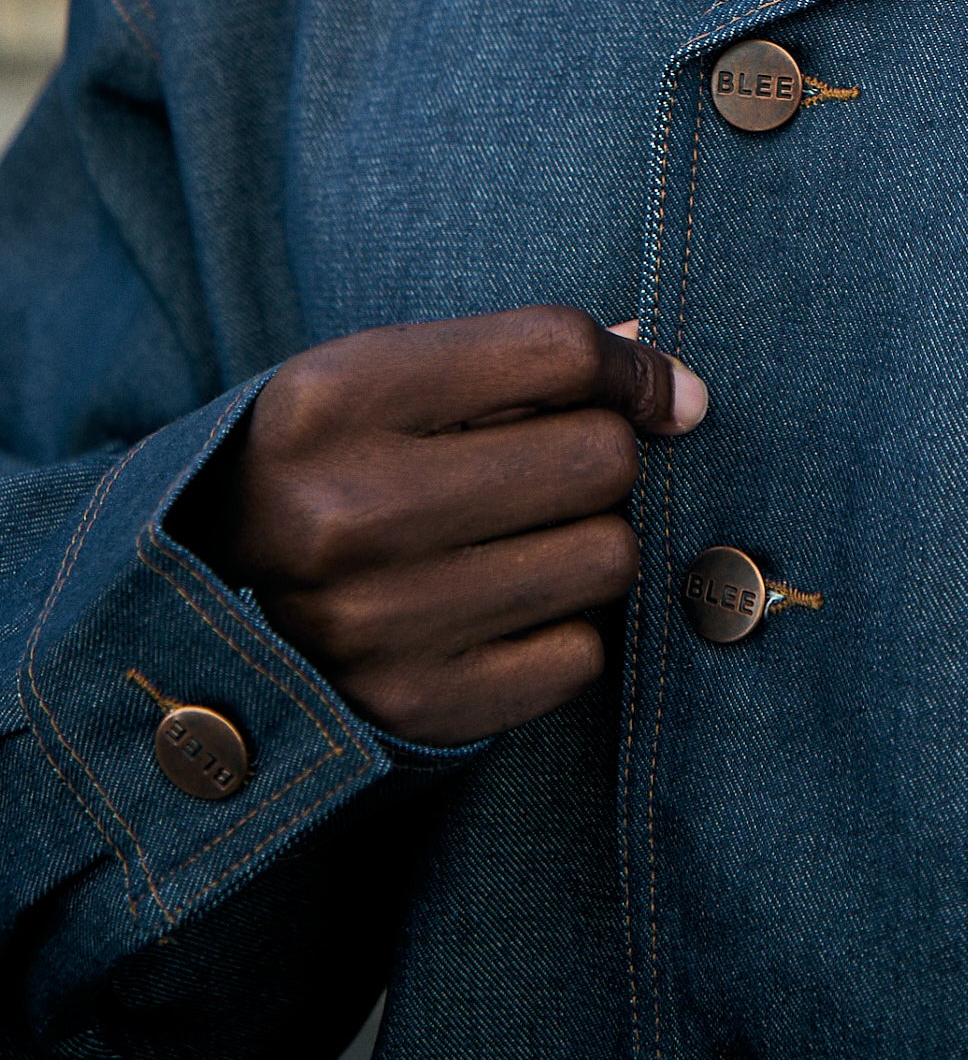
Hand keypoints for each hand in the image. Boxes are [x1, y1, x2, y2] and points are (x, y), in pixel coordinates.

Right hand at [183, 307, 706, 745]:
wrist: (199, 601)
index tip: (658, 392)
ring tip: (522, 537)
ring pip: (608, 558)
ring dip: (589, 541)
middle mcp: (348, 513)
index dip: (635, 369)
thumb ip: (519, 359)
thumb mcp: (380, 375)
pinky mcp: (413, 709)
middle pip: (600, 459)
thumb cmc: (327, 463)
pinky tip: (503, 607)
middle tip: (556, 470)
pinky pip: (581, 656)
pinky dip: (563, 628)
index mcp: (335, 399)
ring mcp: (378, 623)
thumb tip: (676, 384)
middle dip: (604, 456)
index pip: (558, 350)